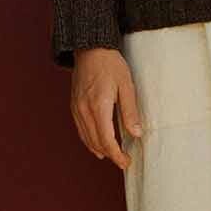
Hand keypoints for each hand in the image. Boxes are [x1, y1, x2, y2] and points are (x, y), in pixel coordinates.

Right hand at [71, 47, 142, 168]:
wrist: (90, 48)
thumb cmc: (111, 65)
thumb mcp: (126, 85)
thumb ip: (130, 111)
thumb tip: (136, 134)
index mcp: (98, 105)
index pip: (106, 139)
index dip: (116, 154)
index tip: (126, 161)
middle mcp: (84, 109)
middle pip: (95, 141)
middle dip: (110, 154)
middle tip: (123, 161)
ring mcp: (76, 108)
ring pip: (86, 137)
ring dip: (99, 149)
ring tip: (112, 156)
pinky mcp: (74, 105)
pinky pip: (80, 129)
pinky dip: (89, 140)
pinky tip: (96, 144)